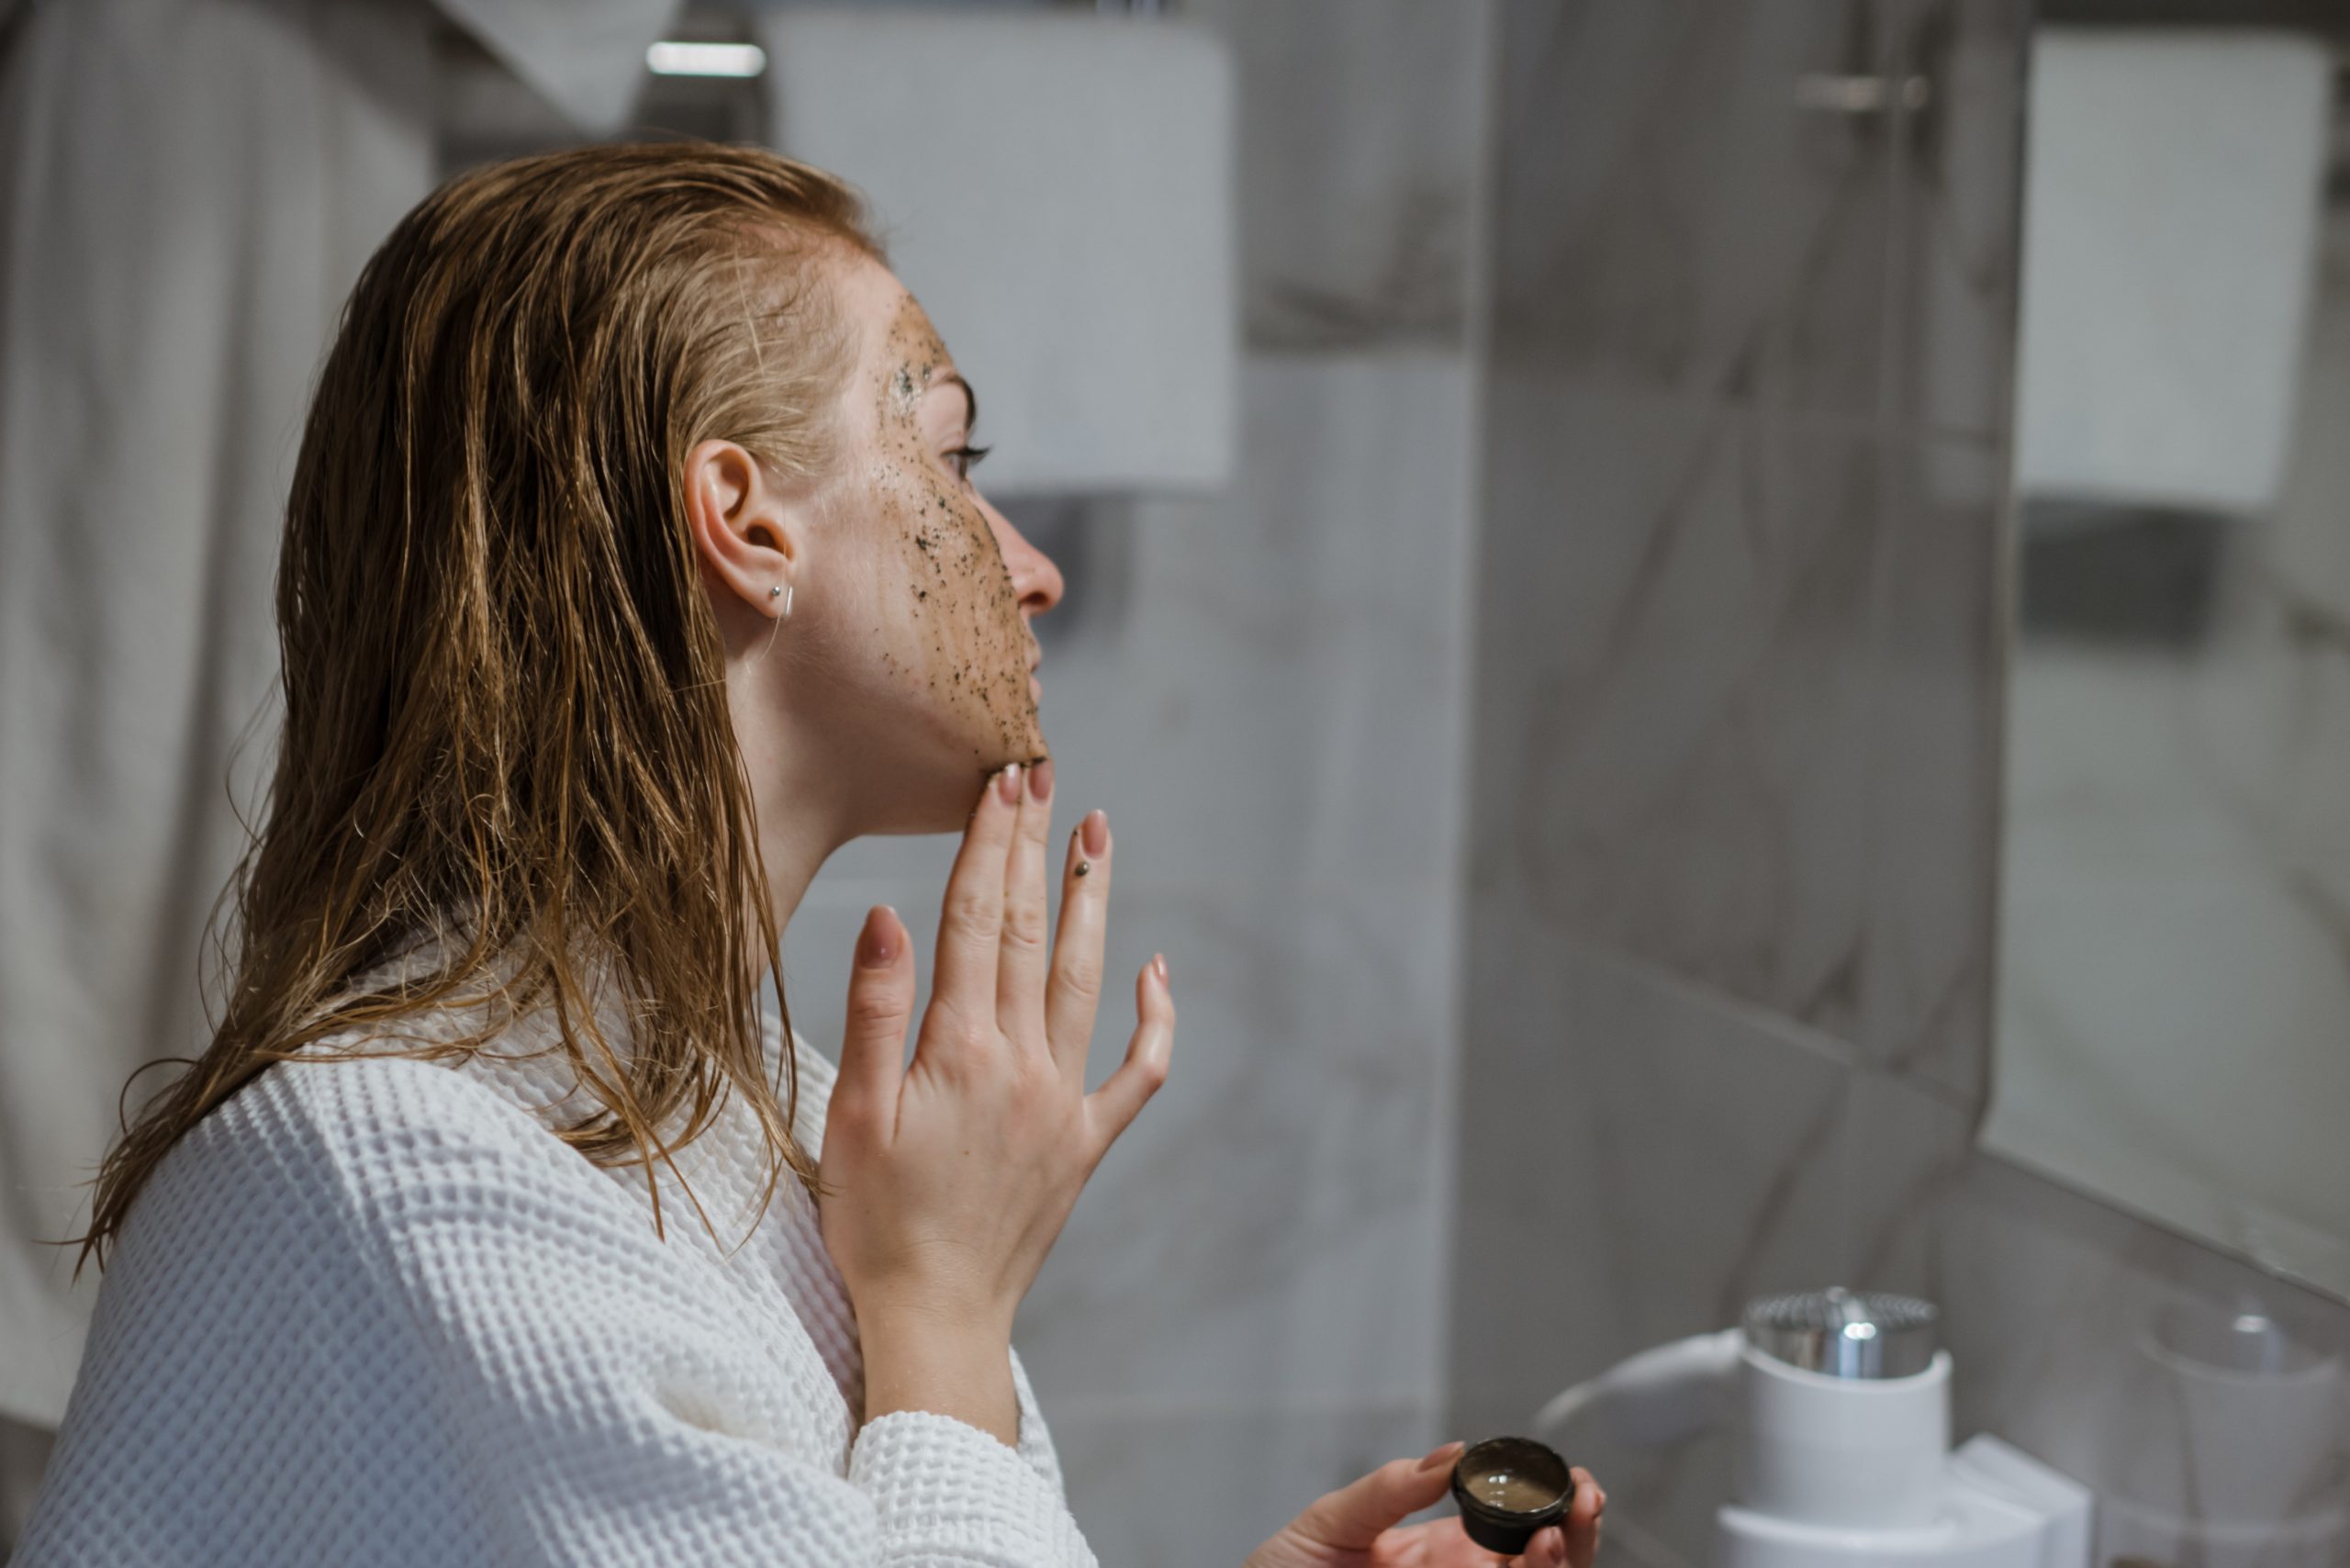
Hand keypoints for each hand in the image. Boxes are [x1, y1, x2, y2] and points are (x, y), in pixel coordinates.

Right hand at [818, 761, 1174, 1441]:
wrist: (938, 1318)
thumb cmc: (877, 1224)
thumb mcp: (853, 1116)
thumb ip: (874, 1010)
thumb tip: (888, 913)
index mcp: (958, 1050)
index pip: (977, 920)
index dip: (989, 844)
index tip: (1002, 781)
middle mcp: (1021, 1064)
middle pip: (1033, 933)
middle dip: (1036, 849)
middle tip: (1047, 777)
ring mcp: (1062, 1102)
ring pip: (1087, 981)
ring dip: (1093, 903)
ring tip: (1098, 837)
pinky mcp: (1086, 1144)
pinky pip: (1138, 1072)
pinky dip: (1155, 1019)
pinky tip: (1156, 971)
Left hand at [1247, 1444, 1605, 1567]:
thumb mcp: (1330, 1521)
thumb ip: (1390, 1489)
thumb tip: (1453, 1453)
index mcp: (1443, 1548)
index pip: (1515, 1525)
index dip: (1553, 1503)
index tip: (1571, 1479)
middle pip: (1543, 1561)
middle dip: (1578, 1530)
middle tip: (1584, 1498)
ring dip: (1560, 1561)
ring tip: (1556, 1529)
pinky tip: (1526, 1559)